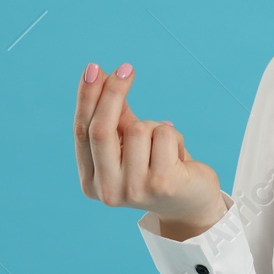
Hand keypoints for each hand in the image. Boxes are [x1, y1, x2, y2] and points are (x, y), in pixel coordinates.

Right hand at [74, 61, 226, 237]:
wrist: (191, 204)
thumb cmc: (157, 170)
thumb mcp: (130, 144)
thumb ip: (115, 117)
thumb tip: (102, 76)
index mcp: (91, 182)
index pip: (82, 132)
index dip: (87, 98)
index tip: (94, 69)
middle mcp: (108, 191)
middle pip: (102, 129)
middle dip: (113, 93)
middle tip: (126, 69)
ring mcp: (135, 189)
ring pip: (139, 129)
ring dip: (156, 127)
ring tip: (164, 147)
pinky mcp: (163, 183)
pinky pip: (165, 134)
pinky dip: (174, 136)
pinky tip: (178, 156)